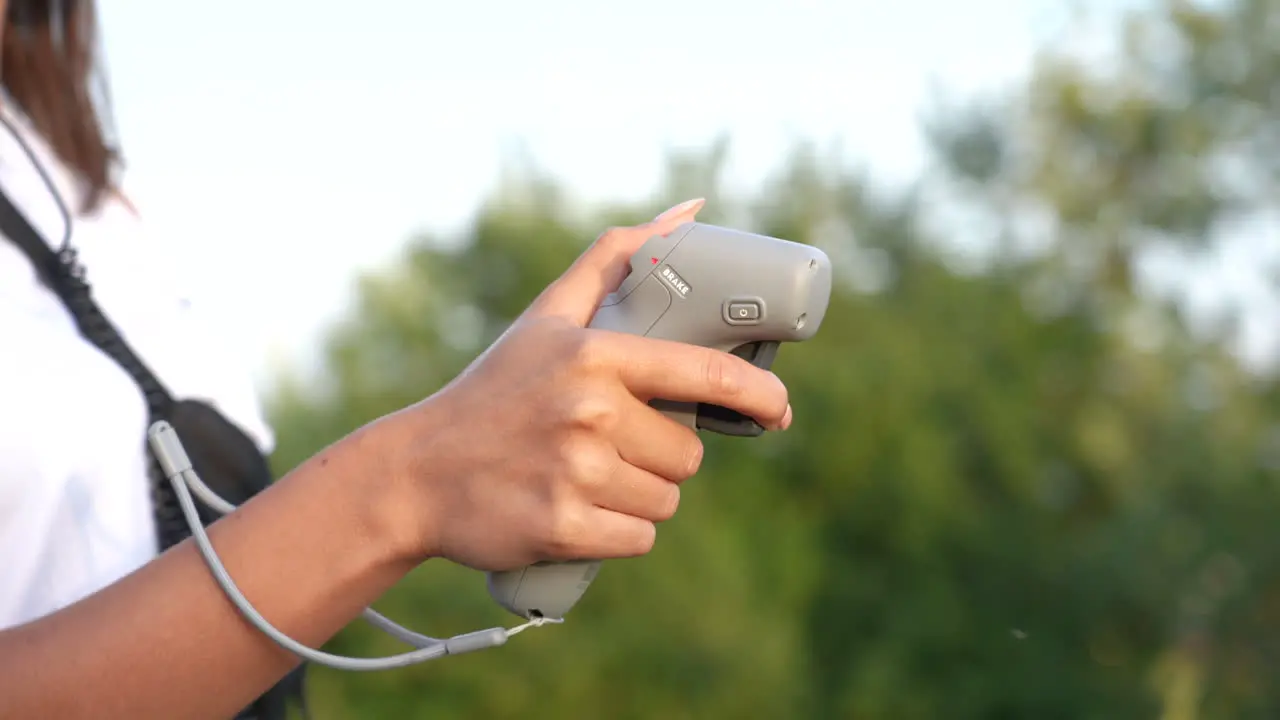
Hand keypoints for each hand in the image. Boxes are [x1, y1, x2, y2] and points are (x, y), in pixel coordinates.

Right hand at [390, 199, 791, 571]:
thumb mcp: (547, 318)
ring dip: (638, 496)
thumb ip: (614, 258)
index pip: (704, 373)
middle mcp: (590, 411)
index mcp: (594, 355)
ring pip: (665, 500)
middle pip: (687, 454)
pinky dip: (617, 533)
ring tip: (582, 476)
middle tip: (602, 445)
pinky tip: (575, 510)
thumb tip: (689, 211)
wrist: (418, 472)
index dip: (757, 394)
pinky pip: (639, 538)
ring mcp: (577, 473)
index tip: (780, 409)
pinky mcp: (565, 528)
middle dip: (657, 455)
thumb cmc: (495, 391)